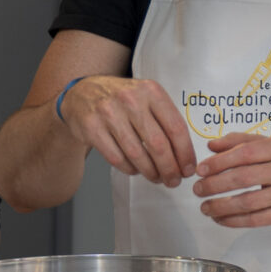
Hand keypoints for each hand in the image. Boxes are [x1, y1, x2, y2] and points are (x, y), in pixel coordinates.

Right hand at [61, 75, 200, 187]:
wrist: (81, 93)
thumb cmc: (121, 99)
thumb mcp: (146, 97)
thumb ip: (165, 119)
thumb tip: (184, 155)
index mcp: (151, 91)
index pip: (176, 127)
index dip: (185, 153)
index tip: (188, 168)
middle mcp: (131, 99)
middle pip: (158, 145)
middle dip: (170, 169)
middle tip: (174, 180)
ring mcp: (109, 113)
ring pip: (137, 155)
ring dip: (151, 172)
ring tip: (156, 177)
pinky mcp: (92, 128)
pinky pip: (117, 158)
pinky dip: (129, 169)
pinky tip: (135, 169)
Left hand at [193, 132, 270, 228]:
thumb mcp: (270, 145)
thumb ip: (240, 141)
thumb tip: (211, 146)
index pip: (246, 153)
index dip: (220, 162)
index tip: (201, 169)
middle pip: (244, 178)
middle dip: (215, 185)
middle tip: (198, 189)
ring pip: (247, 202)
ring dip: (221, 206)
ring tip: (205, 207)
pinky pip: (254, 220)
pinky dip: (233, 221)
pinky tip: (220, 218)